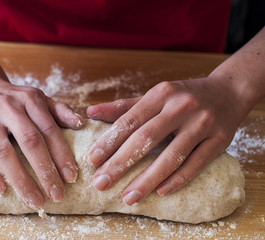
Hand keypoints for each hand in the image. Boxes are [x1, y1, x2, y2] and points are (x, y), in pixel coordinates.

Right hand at [0, 76, 83, 209]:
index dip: (61, 155)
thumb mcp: (40, 99)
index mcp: (30, 100)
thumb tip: (81, 124)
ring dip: (20, 179)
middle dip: (45, 171)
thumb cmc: (17, 100)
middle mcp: (8, 107)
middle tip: (57, 196)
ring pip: (4, 152)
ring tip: (34, 200)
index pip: (49, 130)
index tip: (71, 178)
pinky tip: (1, 190)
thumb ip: (60, 111)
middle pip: (30, 142)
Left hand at [86, 76, 248, 204]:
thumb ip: (123, 106)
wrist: (229, 91)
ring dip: (147, 180)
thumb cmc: (184, 96)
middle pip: (146, 139)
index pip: (129, 120)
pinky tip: (160, 191)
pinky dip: (178, 179)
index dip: (109, 141)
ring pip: (171, 156)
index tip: (92, 160)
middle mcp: (181, 106)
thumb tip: (91, 111)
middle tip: (101, 183)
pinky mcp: (220, 139)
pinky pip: (196, 164)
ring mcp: (202, 123)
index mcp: (161, 94)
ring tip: (128, 197)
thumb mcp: (155, 95)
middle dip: (120, 164)